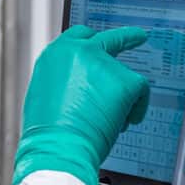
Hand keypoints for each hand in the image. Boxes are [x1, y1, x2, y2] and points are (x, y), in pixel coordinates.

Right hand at [12, 25, 150, 184]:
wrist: (58, 148)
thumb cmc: (48, 133)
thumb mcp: (44, 95)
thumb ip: (64, 79)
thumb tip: (80, 85)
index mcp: (56, 54)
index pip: (80, 36)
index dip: (94, 41)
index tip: (103, 40)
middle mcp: (79, 51)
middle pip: (109, 39)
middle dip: (126, 37)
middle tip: (139, 37)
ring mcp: (102, 63)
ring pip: (124, 76)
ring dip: (120, 97)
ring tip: (108, 121)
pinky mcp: (123, 80)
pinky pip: (140, 91)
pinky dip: (137, 108)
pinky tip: (124, 123)